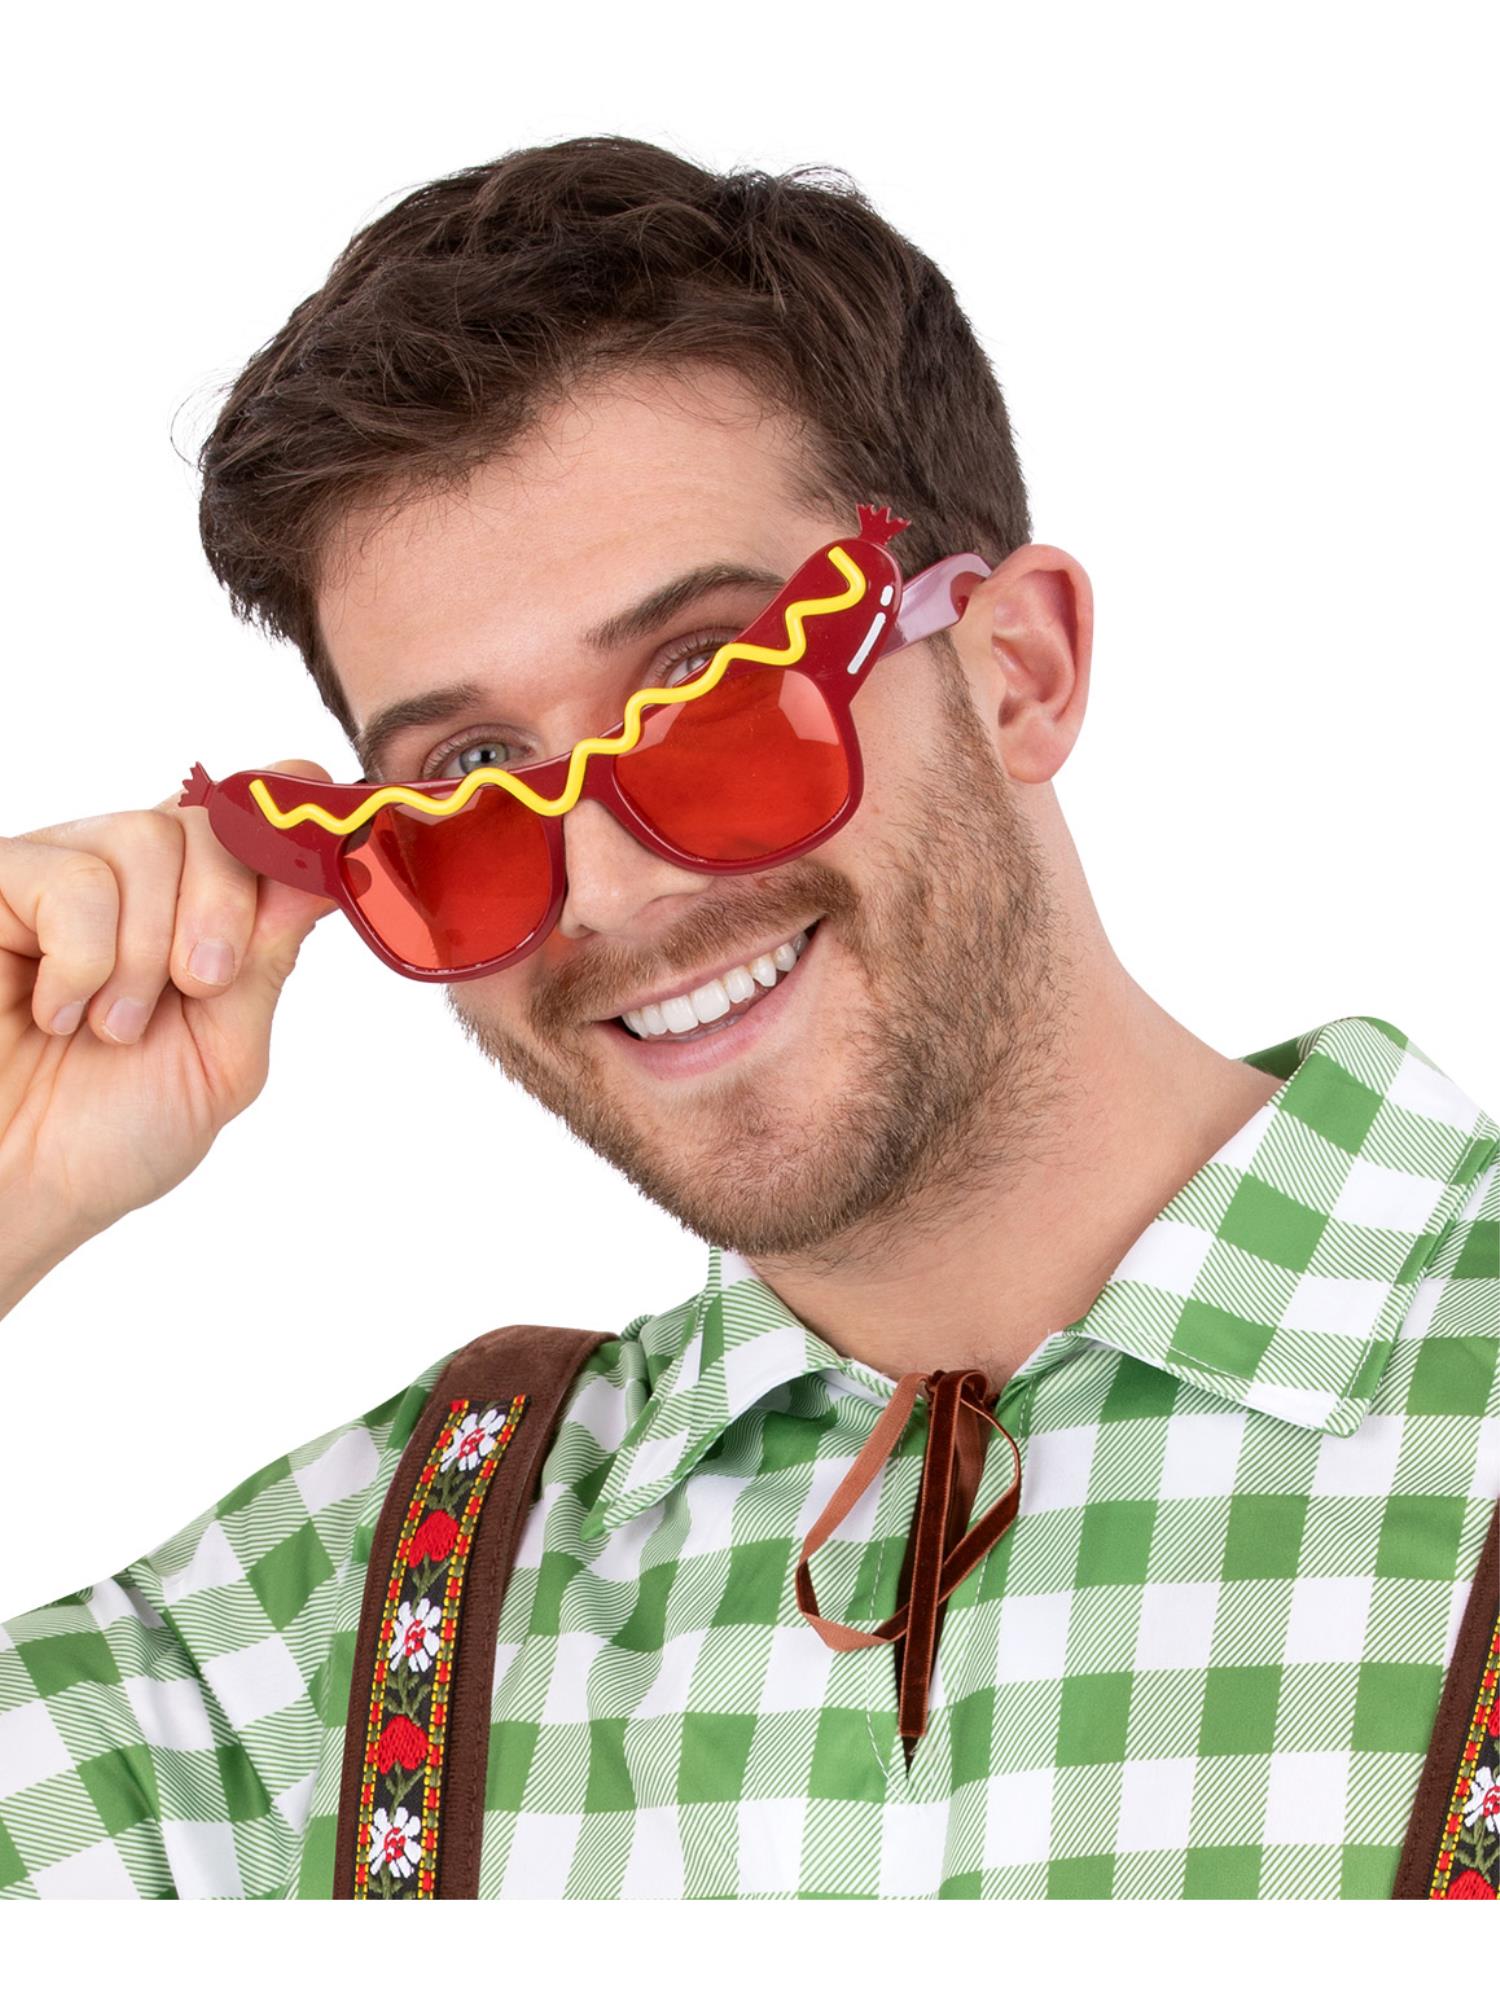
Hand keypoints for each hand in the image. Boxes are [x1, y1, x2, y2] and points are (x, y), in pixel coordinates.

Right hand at [0, 761, 339, 1276]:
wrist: (10, 1189)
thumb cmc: (102, 1136)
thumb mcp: (220, 1053)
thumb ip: (265, 959)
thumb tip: (326, 874)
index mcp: (187, 912)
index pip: (251, 819)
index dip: (291, 816)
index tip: (327, 850)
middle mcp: (122, 878)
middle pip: (209, 819)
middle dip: (225, 908)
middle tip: (200, 987)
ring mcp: (53, 872)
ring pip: (145, 837)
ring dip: (147, 952)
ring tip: (113, 1026)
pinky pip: (72, 877)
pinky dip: (83, 960)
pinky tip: (57, 1011)